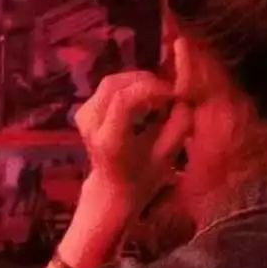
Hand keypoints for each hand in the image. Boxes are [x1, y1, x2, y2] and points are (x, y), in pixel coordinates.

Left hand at [75, 71, 192, 211]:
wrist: (112, 185)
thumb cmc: (142, 176)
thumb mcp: (167, 156)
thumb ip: (178, 127)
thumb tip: (183, 100)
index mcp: (110, 140)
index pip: (123, 100)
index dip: (151, 89)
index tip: (173, 94)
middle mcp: (90, 124)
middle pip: (114, 85)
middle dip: (146, 82)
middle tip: (169, 93)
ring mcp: (83, 115)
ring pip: (111, 82)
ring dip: (138, 83)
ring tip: (159, 97)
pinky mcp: (84, 109)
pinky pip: (108, 88)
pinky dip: (129, 87)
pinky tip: (144, 101)